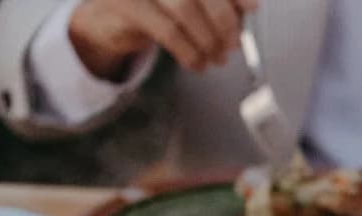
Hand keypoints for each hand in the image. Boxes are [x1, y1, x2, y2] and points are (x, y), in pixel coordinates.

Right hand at [69, 0, 256, 77]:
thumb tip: (248, 9)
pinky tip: (197, 64)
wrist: (109, 19)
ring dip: (208, 41)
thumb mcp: (191, 1)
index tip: (252, 8)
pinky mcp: (125, 5)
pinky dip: (189, 52)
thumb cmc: (158, 7)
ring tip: (216, 58)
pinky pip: (167, 31)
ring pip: (185, 10)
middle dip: (224, 21)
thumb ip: (218, 1)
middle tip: (232, 45)